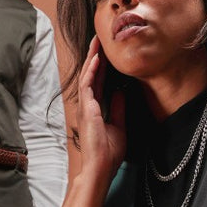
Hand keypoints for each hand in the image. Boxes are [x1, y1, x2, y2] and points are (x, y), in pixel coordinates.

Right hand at [76, 37, 125, 178]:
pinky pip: (87, 85)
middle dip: (95, 57)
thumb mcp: (119, 125)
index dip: (102, 67)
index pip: (98, 83)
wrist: (101, 167)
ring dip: (92, 58)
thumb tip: (121, 92)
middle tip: (100, 39)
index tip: (107, 52)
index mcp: (95, 109)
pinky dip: (91, 71)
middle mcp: (88, 105)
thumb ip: (118, 108)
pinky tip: (97, 59)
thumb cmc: (108, 152)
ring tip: (97, 42)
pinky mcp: (86, 110)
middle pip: (91, 75)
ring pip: (87, 76)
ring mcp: (86, 107)